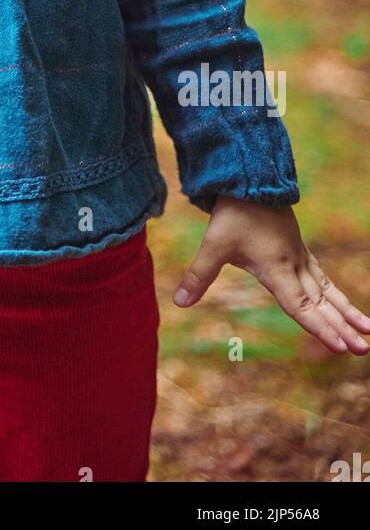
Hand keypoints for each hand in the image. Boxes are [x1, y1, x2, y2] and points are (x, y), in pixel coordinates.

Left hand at [172, 197, 369, 355]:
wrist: (250, 178)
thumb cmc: (233, 213)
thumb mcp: (213, 245)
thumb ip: (199, 276)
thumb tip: (178, 303)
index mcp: (277, 269)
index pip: (301, 307)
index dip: (321, 329)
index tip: (342, 347)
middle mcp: (294, 265)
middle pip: (321, 303)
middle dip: (342, 327)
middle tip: (364, 351)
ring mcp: (299, 256)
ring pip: (328, 290)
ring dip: (347, 311)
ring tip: (369, 332)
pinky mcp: (298, 248)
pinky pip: (323, 276)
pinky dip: (336, 293)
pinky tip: (343, 303)